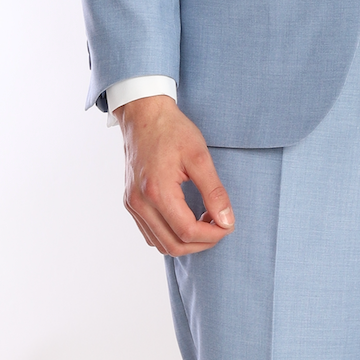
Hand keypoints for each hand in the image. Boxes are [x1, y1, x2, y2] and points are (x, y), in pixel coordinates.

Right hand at [115, 96, 233, 255]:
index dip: (212, 235)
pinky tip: (186, 221)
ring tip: (204, 223)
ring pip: (160, 244)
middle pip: (173, 245)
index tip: (228, 225)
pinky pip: (150, 234)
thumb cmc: (171, 130)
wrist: (143, 114)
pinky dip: (170, 236)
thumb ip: (214, 192)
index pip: (187, 231)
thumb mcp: (200, 156)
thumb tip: (227, 221)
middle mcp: (139, 203)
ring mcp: (132, 205)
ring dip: (186, 242)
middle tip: (220, 227)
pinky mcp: (131, 203)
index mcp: (156, 191)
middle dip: (202, 243)